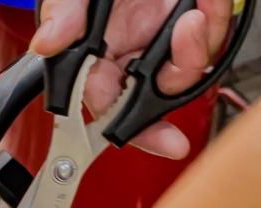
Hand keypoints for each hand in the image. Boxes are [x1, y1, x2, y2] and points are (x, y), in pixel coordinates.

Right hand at [30, 0, 233, 157]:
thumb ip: (64, 14)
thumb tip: (45, 45)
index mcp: (98, 59)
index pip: (113, 107)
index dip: (139, 130)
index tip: (168, 143)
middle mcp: (131, 55)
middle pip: (160, 91)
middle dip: (181, 73)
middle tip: (186, 34)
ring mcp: (162, 39)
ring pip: (190, 66)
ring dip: (197, 43)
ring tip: (194, 11)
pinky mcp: (190, 18)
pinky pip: (211, 33)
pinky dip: (214, 14)